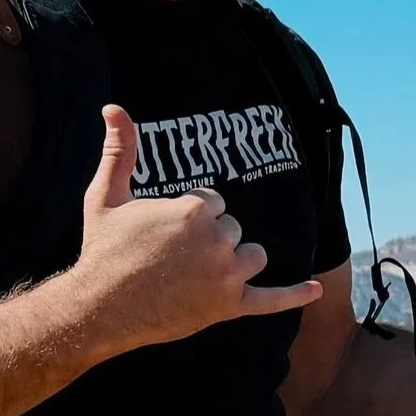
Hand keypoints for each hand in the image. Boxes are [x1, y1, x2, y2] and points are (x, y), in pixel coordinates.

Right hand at [72, 106, 322, 350]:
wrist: (99, 308)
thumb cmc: (102, 250)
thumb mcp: (106, 196)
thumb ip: (119, 150)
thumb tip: (113, 107)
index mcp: (194, 210)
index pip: (214, 203)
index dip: (190, 217)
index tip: (165, 233)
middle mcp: (217, 241)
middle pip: (233, 229)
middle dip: (210, 240)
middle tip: (173, 258)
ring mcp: (226, 276)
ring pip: (252, 256)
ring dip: (236, 261)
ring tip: (200, 273)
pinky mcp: (228, 307)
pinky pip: (270, 300)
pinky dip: (295, 295)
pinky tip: (316, 289)